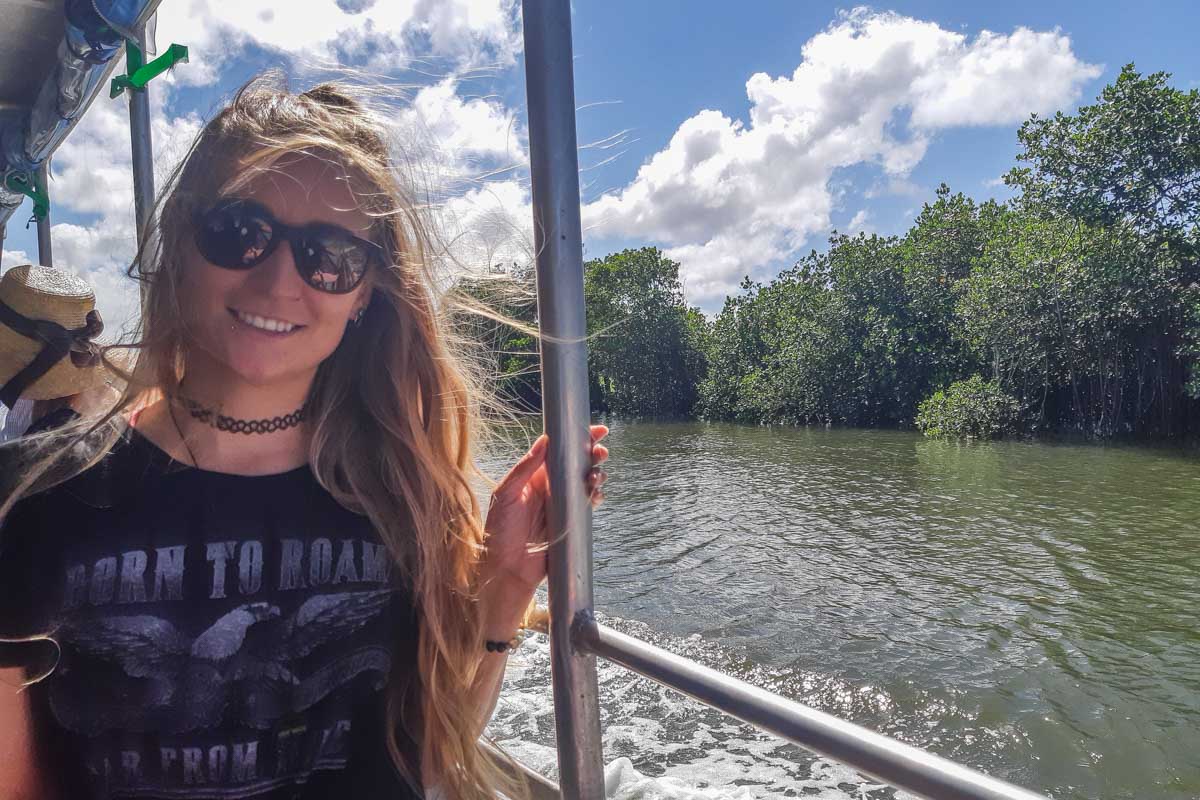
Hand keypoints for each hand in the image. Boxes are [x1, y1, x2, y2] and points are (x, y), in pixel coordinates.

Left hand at [479, 425, 608, 601]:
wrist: (507, 569)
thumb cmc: (499, 532)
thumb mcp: (505, 495)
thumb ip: (524, 468)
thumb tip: (544, 442)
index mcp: (532, 476)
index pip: (557, 450)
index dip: (575, 438)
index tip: (593, 430)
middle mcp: (549, 487)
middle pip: (576, 463)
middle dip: (592, 454)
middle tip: (600, 452)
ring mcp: (561, 503)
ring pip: (585, 482)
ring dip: (595, 474)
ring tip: (596, 475)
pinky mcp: (570, 521)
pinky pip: (588, 504)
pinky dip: (596, 496)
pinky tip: (596, 494)